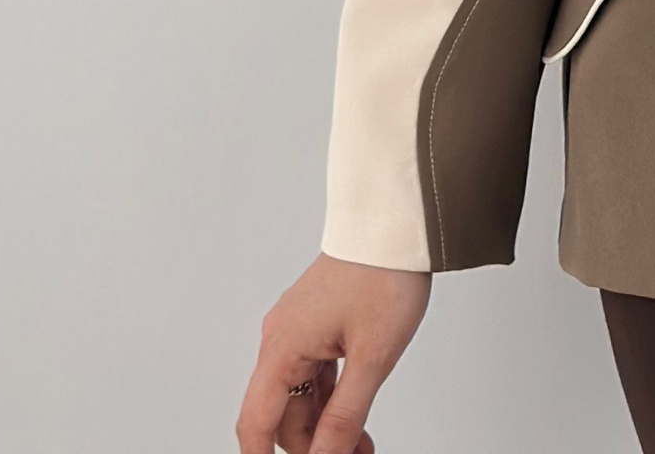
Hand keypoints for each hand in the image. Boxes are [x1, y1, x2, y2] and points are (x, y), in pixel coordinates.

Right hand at [236, 253, 429, 453]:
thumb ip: (345, 415)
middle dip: (314, 445)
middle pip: (283, 414)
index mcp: (282, 347)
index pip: (256, 424)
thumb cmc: (384, 274)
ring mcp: (300, 328)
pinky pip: (315, 373)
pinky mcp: (317, 321)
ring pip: (302, 395)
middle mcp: (282, 338)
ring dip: (327, 425)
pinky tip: (356, 417)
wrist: (398, 222)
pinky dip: (333, 398)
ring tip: (363, 446)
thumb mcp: (372, 356)